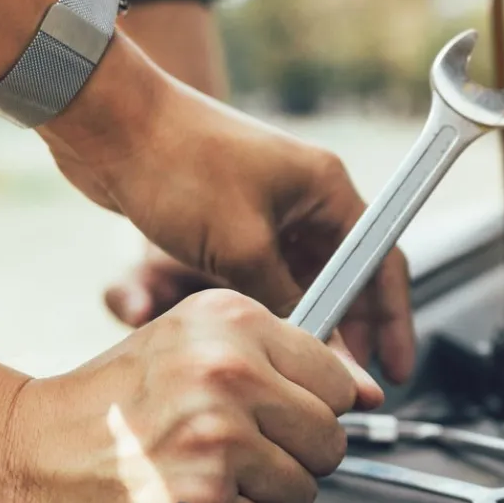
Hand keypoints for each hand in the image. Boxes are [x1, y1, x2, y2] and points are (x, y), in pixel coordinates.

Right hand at [0, 290, 378, 502]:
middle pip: (331, 437)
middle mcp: (229, 372)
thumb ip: (285, 361)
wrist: (28, 460)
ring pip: (308, 487)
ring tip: (208, 473)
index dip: (313, 406)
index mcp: (232, 322)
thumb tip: (370, 391)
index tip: (276, 414)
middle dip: (293, 455)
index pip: (339, 378)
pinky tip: (192, 501)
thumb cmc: (112, 405)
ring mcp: (218, 437)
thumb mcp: (194, 347)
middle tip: (234, 450)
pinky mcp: (207, 500)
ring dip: (266, 495)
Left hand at [39, 35, 415, 390]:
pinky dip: (276, 303)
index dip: (394, 319)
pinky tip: (272, 335)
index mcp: (328, 189)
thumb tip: (318, 349)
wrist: (107, 124)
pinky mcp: (237, 216)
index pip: (382, 261)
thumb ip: (287, 302)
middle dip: (354, 328)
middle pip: (351, 274)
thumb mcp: (241, 248)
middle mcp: (309, 197)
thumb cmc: (178, 166)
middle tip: (352, 379)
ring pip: (309, 277)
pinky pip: (271, 270)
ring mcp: (273, 206)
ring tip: (311, 365)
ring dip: (312, 318)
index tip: (396, 366)